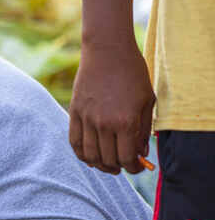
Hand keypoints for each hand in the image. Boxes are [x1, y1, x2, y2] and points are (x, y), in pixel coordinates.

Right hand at [69, 39, 154, 173]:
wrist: (107, 52)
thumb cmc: (132, 74)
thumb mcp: (146, 102)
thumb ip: (143, 129)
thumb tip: (139, 152)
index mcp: (126, 122)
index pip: (127, 158)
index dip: (134, 168)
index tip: (138, 167)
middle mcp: (104, 124)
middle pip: (108, 159)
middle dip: (118, 167)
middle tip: (124, 166)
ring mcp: (87, 119)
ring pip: (89, 155)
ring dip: (99, 164)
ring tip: (107, 164)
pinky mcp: (74, 113)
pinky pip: (74, 142)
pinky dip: (81, 154)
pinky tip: (90, 156)